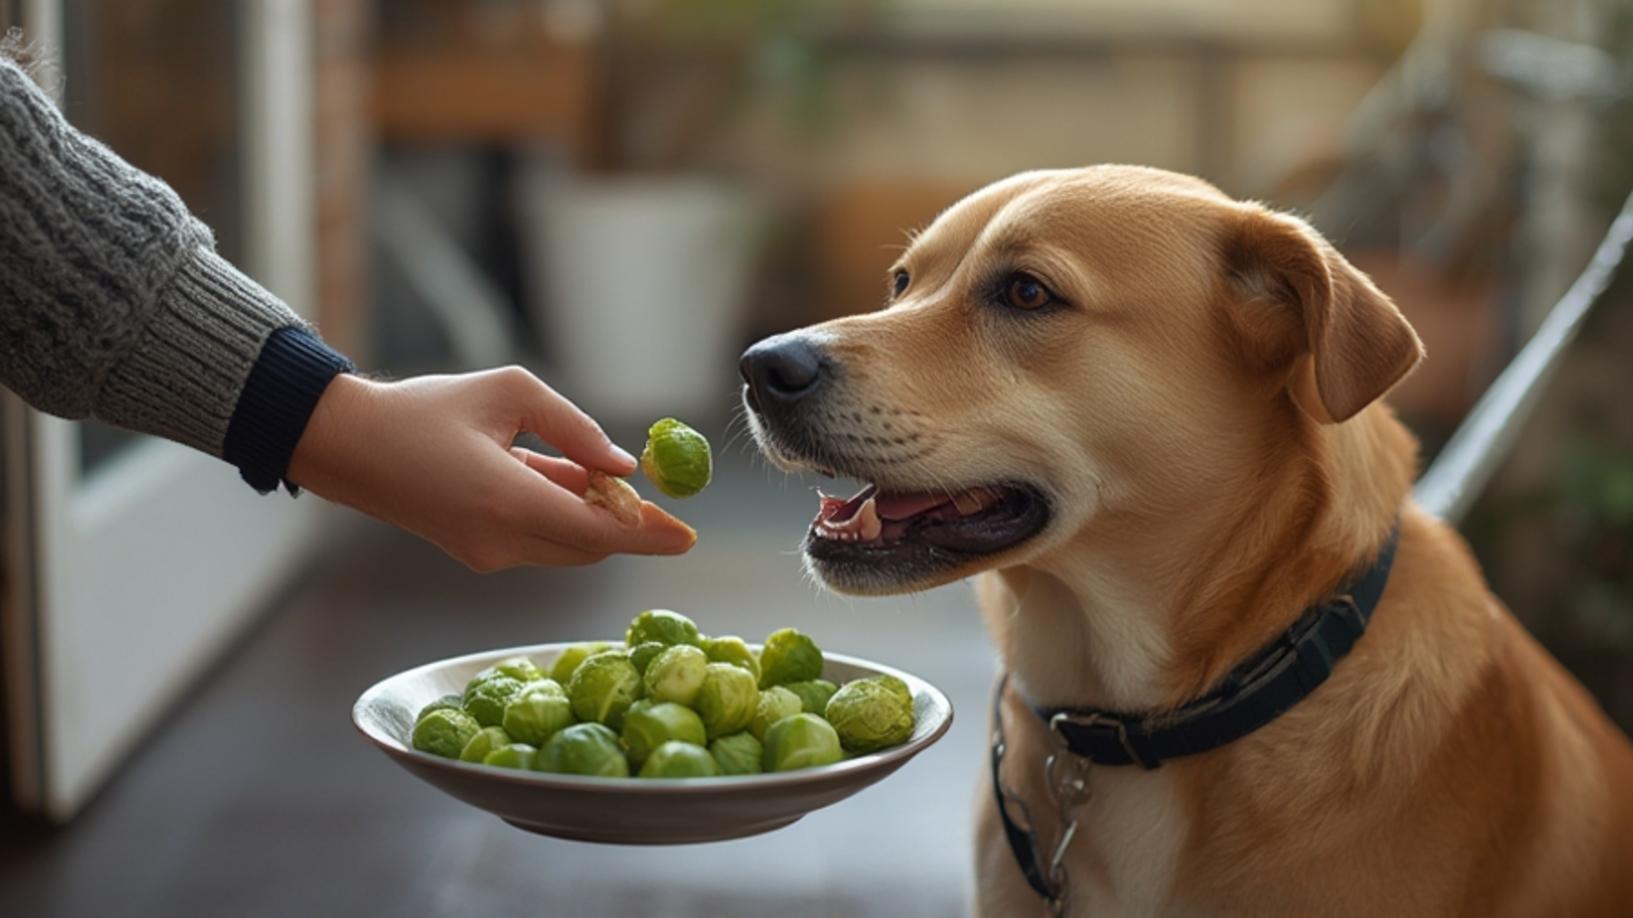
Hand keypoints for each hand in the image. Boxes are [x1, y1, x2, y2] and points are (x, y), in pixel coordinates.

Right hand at [287, 367, 696, 570]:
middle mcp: (499, 541)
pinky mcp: (476, 554)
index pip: (599, 532)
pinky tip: (555, 477)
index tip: (688, 535)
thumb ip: (576, 428)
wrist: (348, 445)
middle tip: (652, 490)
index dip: (649, 535)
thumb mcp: (510, 393)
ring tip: (588, 470)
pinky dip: (561, 515)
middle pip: (590, 545)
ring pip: (567, 545)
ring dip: (592, 515)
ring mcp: (486, 555)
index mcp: (507, 501)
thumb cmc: (426, 409)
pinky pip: (539, 541)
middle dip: (625, 520)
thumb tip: (625, 466)